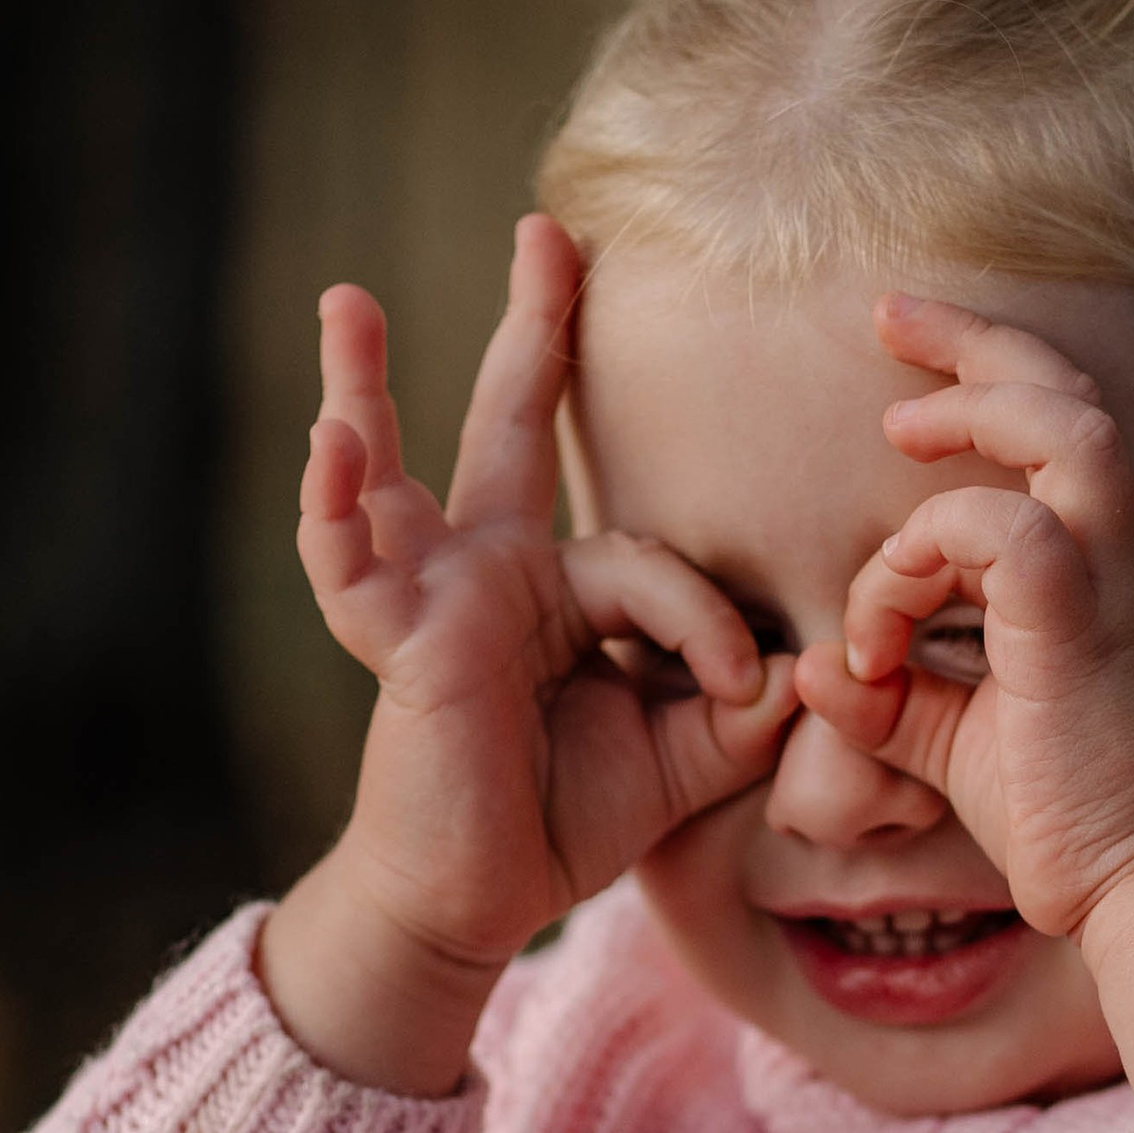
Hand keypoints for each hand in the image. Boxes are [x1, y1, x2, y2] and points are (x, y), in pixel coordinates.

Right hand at [261, 218, 795, 1086]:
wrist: (475, 901)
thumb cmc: (563, 818)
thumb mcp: (681, 755)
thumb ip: (743, 707)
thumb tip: (805, 666)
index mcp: (560, 589)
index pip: (651, 559)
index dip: (705, 621)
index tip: (745, 689)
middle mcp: (491, 570)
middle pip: (511, 424)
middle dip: (534, 328)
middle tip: (548, 231)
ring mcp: (432, 595)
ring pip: (398, 469)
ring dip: (364, 383)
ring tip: (342, 298)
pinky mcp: (395, 638)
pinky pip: (350, 564)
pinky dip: (333, 505)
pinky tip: (328, 441)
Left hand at [792, 296, 1133, 1093]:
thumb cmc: (1073, 819)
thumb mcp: (962, 743)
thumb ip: (895, 696)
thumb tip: (812, 668)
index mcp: (1102, 571)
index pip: (1060, 429)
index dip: (986, 380)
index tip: (901, 386)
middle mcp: (1120, 559)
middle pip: (1071, 395)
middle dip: (976, 340)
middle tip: (889, 315)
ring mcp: (1113, 585)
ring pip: (1066, 432)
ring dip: (972, 416)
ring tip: (897, 433)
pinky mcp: (1084, 626)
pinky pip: (1006, 532)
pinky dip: (920, 562)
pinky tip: (879, 636)